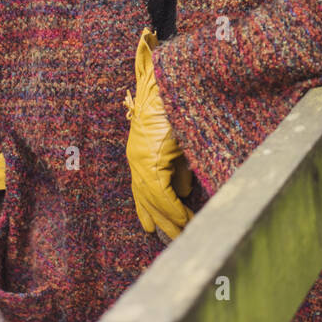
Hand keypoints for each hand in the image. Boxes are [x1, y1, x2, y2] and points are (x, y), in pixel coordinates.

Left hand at [125, 27, 193, 239]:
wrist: (172, 82)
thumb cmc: (177, 106)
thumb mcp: (178, 141)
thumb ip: (178, 167)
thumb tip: (182, 189)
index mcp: (142, 156)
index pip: (149, 193)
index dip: (161, 212)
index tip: (173, 228)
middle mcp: (137, 160)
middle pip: (147, 200)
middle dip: (163, 221)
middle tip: (175, 239)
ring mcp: (142, 159)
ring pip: (152, 199)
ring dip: (169, 218)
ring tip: (183, 233)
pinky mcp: (151, 157)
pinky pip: (159, 192)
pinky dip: (172, 207)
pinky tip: (184, 219)